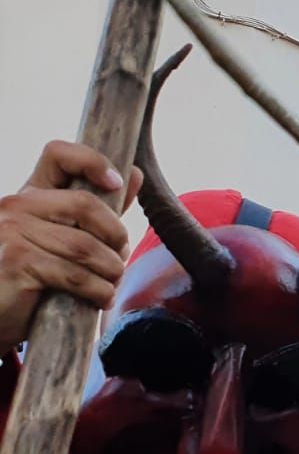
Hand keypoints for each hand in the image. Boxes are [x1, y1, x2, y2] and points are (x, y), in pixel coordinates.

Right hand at [0, 142, 141, 351]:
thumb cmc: (31, 278)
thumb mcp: (61, 239)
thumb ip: (96, 210)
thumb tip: (133, 173)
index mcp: (29, 196)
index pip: (58, 155)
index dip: (93, 161)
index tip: (116, 183)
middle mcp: (15, 206)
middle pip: (86, 204)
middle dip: (116, 235)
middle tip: (120, 259)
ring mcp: (11, 232)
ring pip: (85, 246)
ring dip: (110, 270)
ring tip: (110, 283)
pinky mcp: (15, 262)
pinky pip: (74, 274)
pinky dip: (98, 290)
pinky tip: (99, 298)